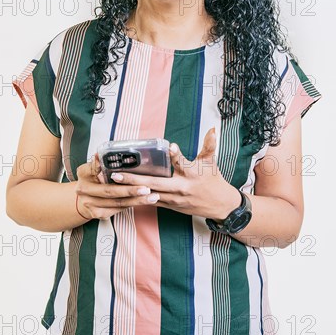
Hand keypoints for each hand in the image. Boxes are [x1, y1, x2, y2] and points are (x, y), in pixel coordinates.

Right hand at [75, 153, 160, 220]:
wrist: (84, 199)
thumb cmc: (94, 179)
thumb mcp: (94, 167)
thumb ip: (100, 161)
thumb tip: (101, 154)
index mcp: (83, 173)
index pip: (94, 169)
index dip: (107, 171)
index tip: (119, 173)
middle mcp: (83, 190)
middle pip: (110, 191)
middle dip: (130, 190)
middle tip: (147, 188)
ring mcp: (90, 204)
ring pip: (118, 202)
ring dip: (137, 200)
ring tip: (153, 196)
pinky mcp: (99, 213)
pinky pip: (119, 209)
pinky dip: (133, 205)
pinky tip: (146, 201)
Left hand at [110, 128, 241, 219]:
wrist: (219, 205)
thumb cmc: (213, 180)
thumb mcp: (211, 162)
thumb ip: (209, 144)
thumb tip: (211, 128)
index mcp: (192, 173)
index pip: (182, 162)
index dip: (176, 155)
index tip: (170, 146)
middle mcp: (181, 187)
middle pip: (157, 183)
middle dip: (136, 179)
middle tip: (119, 174)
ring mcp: (175, 198)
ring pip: (150, 194)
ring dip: (133, 189)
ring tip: (116, 182)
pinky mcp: (171, 206)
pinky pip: (152, 201)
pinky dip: (139, 197)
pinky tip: (125, 193)